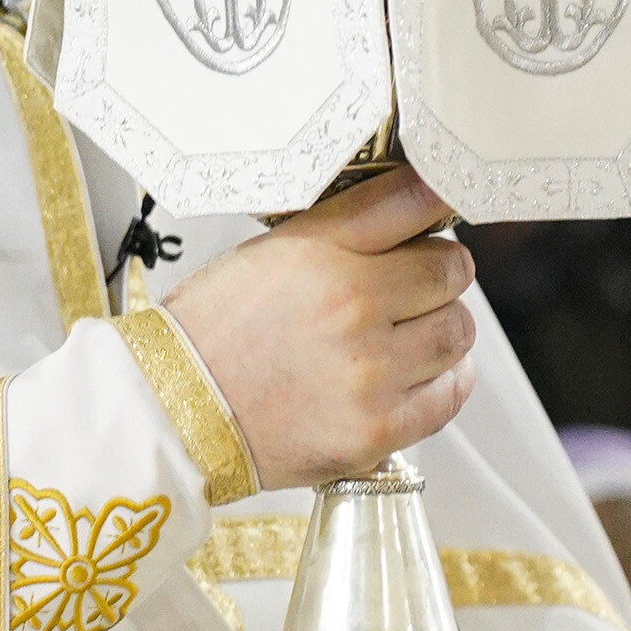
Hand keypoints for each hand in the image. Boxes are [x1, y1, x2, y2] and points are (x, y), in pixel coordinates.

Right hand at [165, 166, 476, 491]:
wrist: (172, 412)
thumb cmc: (211, 333)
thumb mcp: (267, 254)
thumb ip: (341, 233)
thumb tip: (410, 213)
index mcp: (319, 251)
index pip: (413, 202)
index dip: (437, 202)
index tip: (442, 207)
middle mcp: (351, 305)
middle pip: (450, 269)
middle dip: (440, 272)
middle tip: (418, 283)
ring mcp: (370, 371)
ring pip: (457, 330)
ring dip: (443, 326)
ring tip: (413, 333)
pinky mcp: (378, 428)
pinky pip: (450, 393)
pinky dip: (446, 379)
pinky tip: (422, 373)